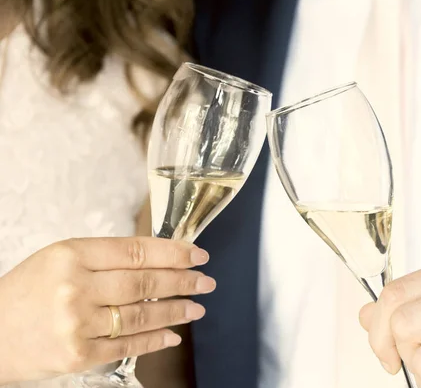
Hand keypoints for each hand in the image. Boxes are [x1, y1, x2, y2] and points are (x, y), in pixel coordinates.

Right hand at [0, 237, 215, 383]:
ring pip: (141, 315)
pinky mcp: (78, 355)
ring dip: (176, 311)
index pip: (136, 251)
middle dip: (183, 281)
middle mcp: (76, 287)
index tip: (197, 254)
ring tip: (197, 308)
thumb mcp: (60, 259)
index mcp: (72, 255)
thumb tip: (159, 259)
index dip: (174, 252)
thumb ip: (105, 258)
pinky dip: (154, 341)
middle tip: (206, 281)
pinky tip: (173, 334)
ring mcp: (77, 324)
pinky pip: (127, 346)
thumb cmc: (27, 292)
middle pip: (144, 283)